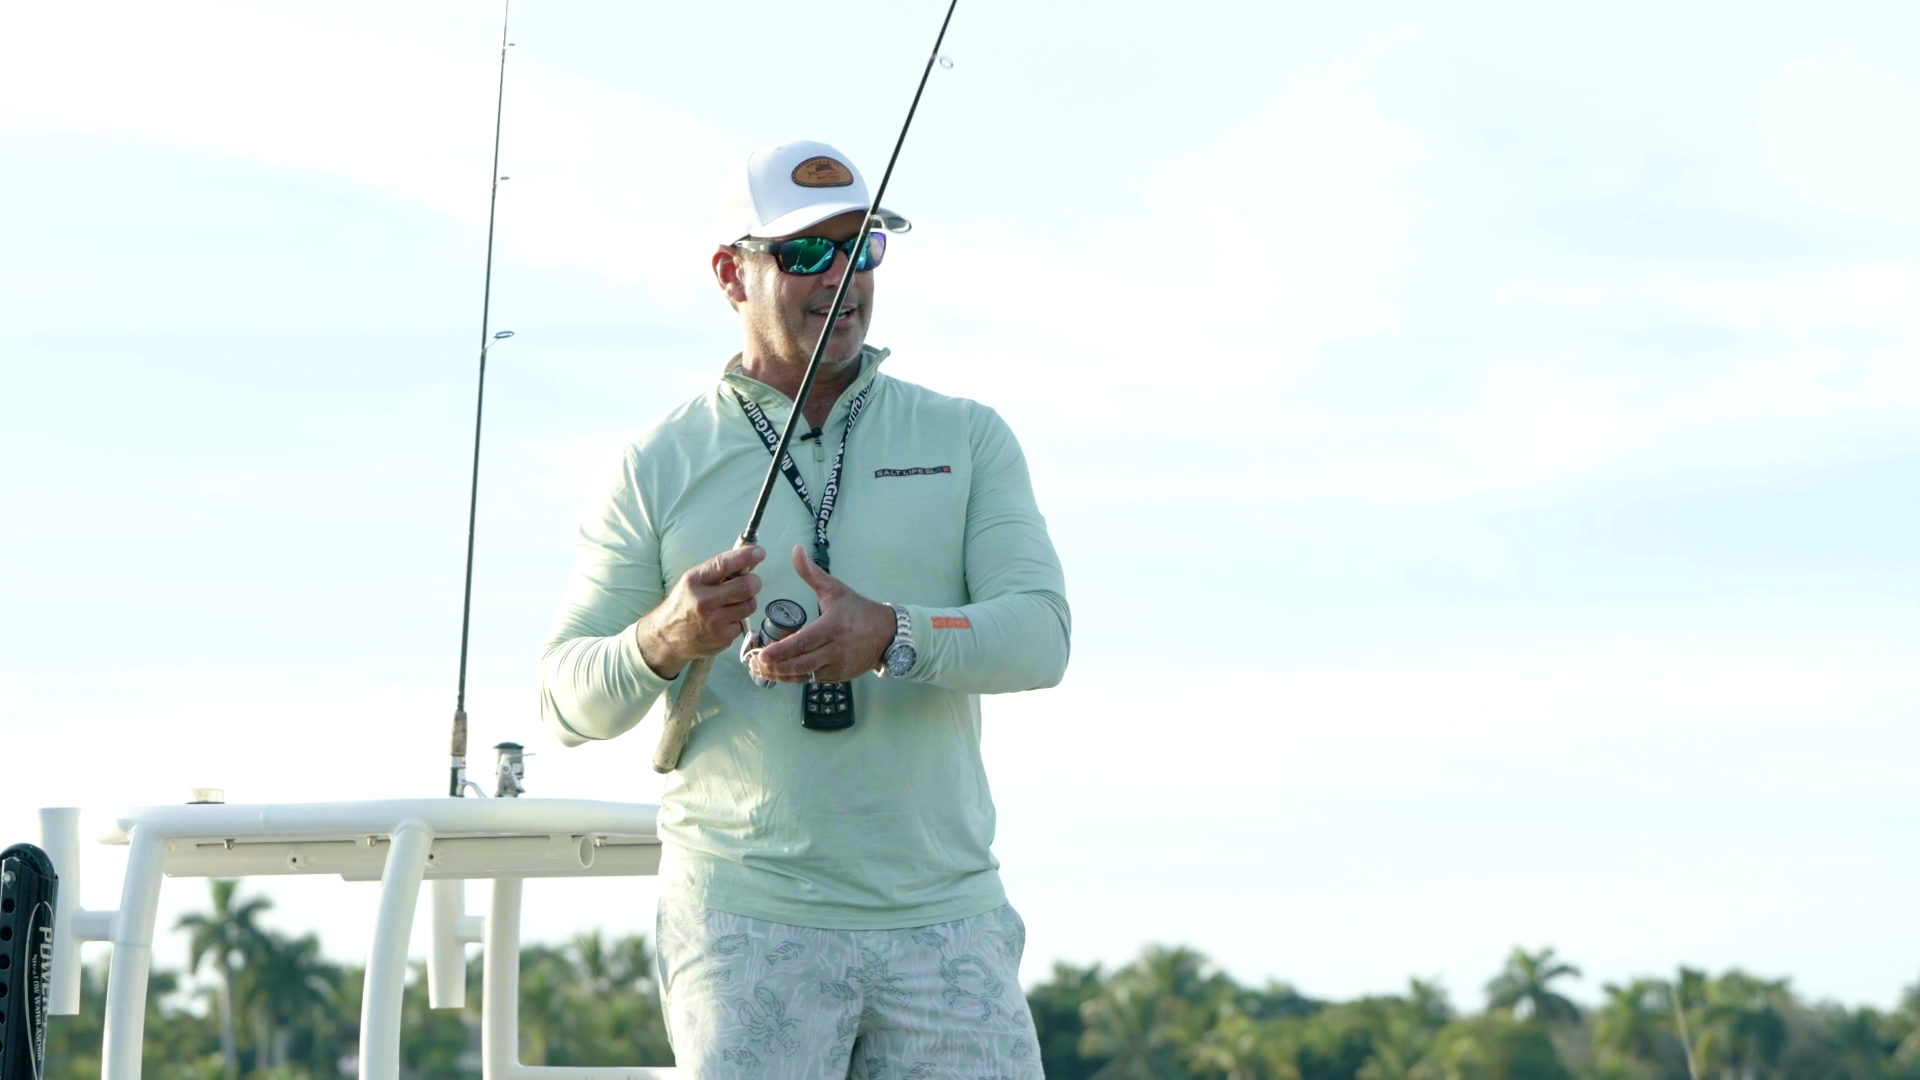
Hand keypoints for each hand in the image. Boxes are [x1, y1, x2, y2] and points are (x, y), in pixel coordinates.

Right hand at [635, 544, 764, 678]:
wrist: (666, 636)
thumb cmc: (683, 604)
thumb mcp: (693, 582)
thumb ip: (719, 571)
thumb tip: (750, 559)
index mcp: (694, 581)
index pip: (724, 564)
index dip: (745, 556)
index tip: (759, 552)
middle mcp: (703, 600)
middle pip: (746, 586)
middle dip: (754, 582)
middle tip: (751, 582)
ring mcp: (714, 621)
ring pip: (749, 604)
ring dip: (748, 600)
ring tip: (735, 602)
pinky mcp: (722, 637)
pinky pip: (744, 621)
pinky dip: (740, 618)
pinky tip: (727, 619)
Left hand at [749, 546, 894, 683]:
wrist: (887, 634)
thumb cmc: (858, 610)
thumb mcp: (835, 589)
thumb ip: (812, 573)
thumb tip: (796, 550)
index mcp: (833, 627)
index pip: (803, 642)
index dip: (781, 651)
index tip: (762, 655)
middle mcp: (835, 650)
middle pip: (800, 664)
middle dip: (774, 667)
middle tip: (752, 663)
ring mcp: (837, 667)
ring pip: (804, 676)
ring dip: (780, 676)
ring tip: (760, 670)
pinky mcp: (838, 677)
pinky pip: (812, 680)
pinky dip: (794, 678)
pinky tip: (779, 672)